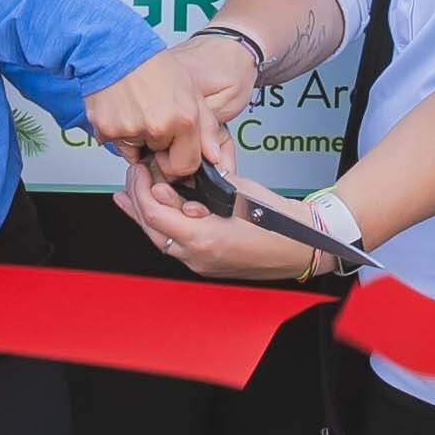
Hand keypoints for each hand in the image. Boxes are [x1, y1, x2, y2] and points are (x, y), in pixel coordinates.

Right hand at [83, 30, 251, 182]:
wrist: (117, 48)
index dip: (179, 158)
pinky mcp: (106, 130)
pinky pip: (115, 144)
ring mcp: (131, 130)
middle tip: (152, 116)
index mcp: (183, 119)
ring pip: (136, 151)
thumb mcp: (192, 92)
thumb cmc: (154, 66)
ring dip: (136, 137)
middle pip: (158, 157)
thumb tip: (213, 157)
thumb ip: (206, 128)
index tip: (173, 150)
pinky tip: (122, 110)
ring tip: (137, 108)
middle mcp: (157, 127)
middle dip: (157, 144)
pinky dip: (117, 132)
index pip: (185, 166)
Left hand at [121, 167, 348, 284]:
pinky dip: (163, 227)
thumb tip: (177, 177)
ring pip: (161, 240)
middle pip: (152, 230)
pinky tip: (159, 213)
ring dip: (145, 216)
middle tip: (132, 177)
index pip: (155, 214)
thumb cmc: (279, 219)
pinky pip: (176, 245)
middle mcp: (198, 257)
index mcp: (204, 238)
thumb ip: (204, 185)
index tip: (140, 169)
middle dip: (137, 202)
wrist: (304, 246)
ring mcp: (202, 265)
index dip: (141, 190)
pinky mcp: (208, 264)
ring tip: (130, 196)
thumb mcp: (238, 190)